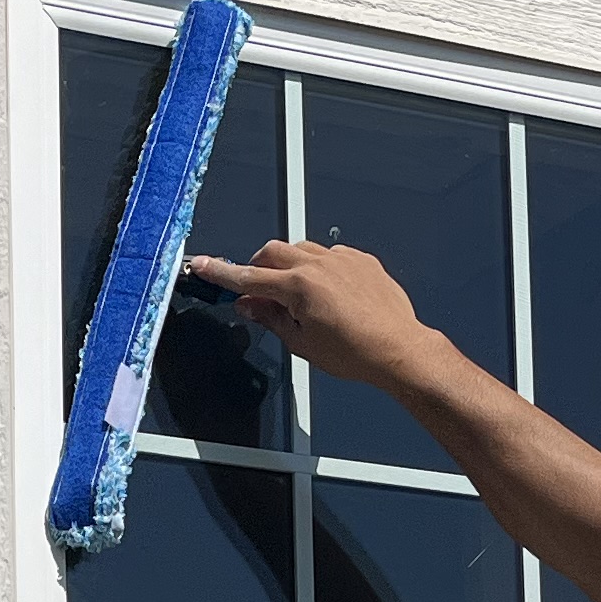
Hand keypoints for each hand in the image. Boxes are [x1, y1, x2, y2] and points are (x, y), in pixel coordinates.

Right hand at [185, 240, 451, 400]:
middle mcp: (319, 265)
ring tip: (297, 293)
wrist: (397, 348)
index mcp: (298, 287)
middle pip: (272, 251)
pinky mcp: (362, 259)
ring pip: (302, 248)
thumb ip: (270, 318)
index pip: (249, 277)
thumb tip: (249, 305)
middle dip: (259, 266)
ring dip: (289, 264)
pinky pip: (331, 253)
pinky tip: (328, 291)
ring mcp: (342, 258)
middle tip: (259, 290)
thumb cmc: (353, 353)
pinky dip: (320, 266)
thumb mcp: (301, 343)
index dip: (222, 273)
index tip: (203, 265)